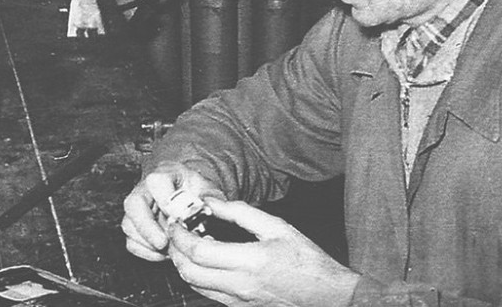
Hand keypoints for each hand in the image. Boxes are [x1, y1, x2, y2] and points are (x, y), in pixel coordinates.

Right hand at [121, 161, 224, 261]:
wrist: (190, 193)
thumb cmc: (198, 190)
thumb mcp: (209, 189)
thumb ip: (211, 199)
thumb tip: (205, 211)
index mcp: (164, 174)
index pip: (156, 182)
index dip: (166, 201)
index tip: (179, 218)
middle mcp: (145, 189)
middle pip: (134, 205)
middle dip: (147, 228)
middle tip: (163, 243)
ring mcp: (137, 208)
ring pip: (129, 226)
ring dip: (148, 243)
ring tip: (170, 249)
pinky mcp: (135, 226)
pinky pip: (132, 242)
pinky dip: (147, 252)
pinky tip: (165, 253)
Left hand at [168, 198, 359, 306]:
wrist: (326, 296)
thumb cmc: (307, 261)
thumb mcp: (278, 227)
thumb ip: (242, 213)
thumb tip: (214, 203)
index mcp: (250, 261)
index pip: (199, 251)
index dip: (181, 236)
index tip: (176, 223)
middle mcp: (240, 285)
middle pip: (189, 272)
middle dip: (175, 251)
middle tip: (175, 233)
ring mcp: (239, 300)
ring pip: (194, 286)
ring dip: (183, 265)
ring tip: (185, 246)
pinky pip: (208, 293)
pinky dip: (197, 277)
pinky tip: (203, 262)